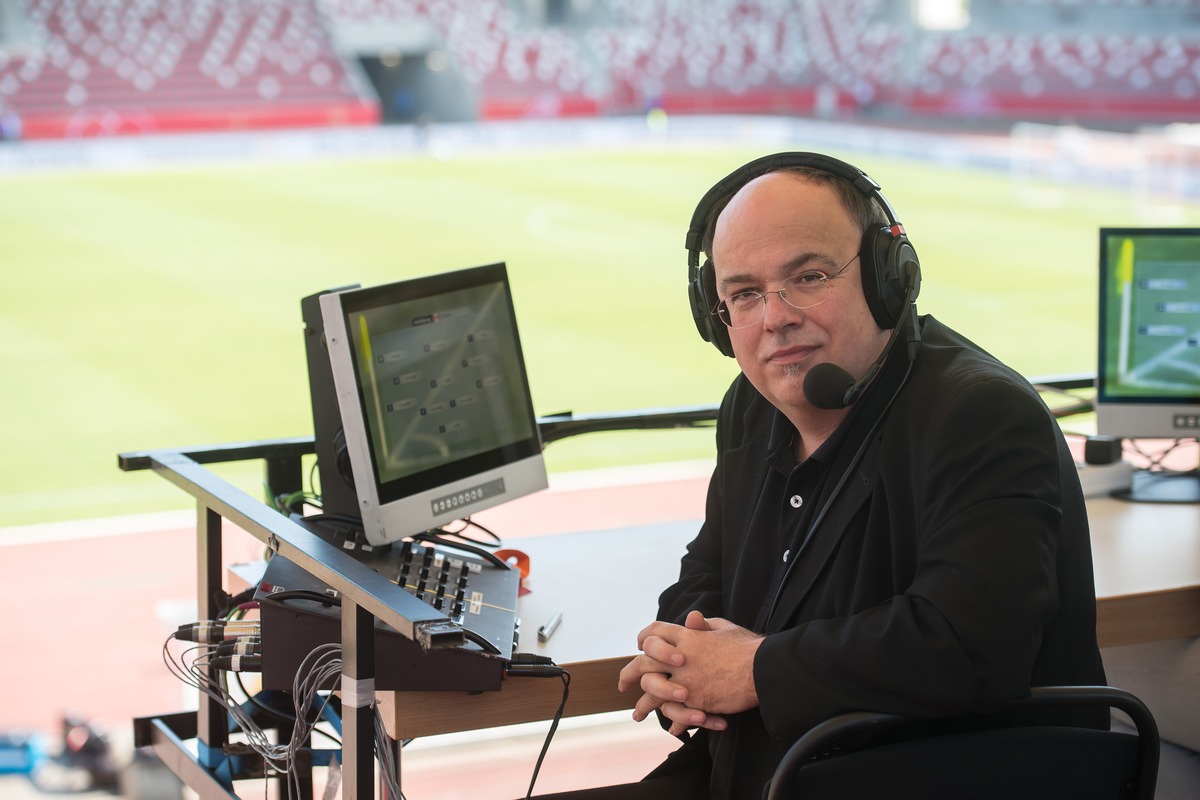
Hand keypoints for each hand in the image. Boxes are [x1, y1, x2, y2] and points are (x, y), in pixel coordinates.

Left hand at [618, 610, 762, 734]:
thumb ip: (705, 625)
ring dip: (643, 704)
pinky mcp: (696, 700)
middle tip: (622, 684)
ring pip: (652, 691)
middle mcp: (680, 657)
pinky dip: (672, 721)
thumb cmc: (747, 647)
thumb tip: (692, 619)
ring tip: (637, 714)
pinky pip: (675, 711)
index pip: (655, 632)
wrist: (763, 669)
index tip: (638, 646)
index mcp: (687, 636)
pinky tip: (671, 727)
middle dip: (629, 673)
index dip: (644, 637)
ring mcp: (686, 680)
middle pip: (643, 662)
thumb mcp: (725, 628)